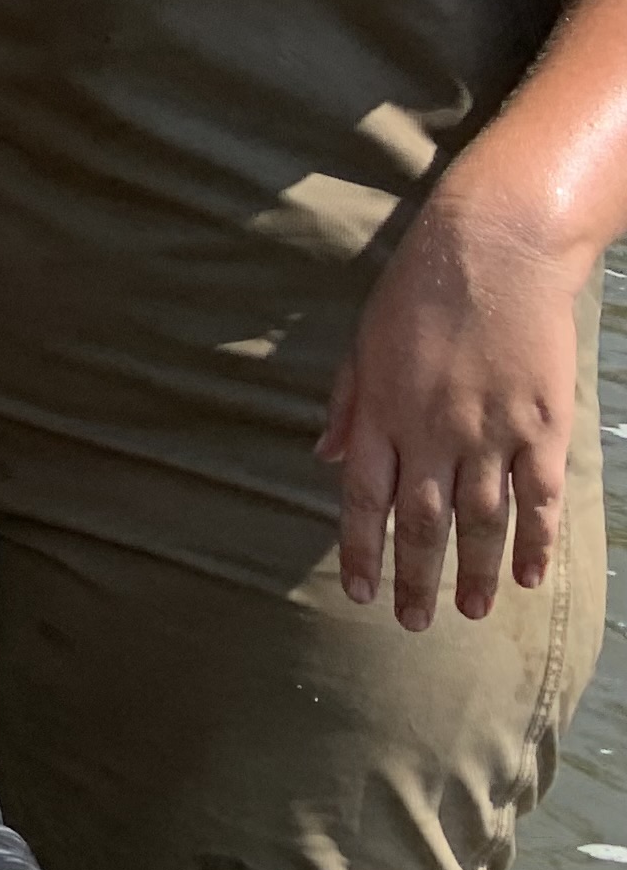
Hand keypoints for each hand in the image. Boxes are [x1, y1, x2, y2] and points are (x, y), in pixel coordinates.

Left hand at [320, 183, 595, 627]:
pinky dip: (537, 542)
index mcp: (383, 411)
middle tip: (412, 621)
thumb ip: (347, 405)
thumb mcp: (363, 340)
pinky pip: (540, 499)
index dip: (362, 550)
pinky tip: (533, 576)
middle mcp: (434, 431)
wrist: (494, 248)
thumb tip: (326, 457)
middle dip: (416, 577)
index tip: (360, 592)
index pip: (364, 498)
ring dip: (478, 573)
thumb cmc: (419, 290)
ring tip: (472, 611)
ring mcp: (491, 432)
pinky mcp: (543, 427)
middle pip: (423, 523)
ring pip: (483, 522)